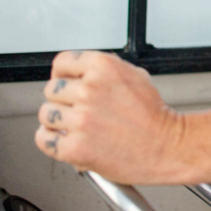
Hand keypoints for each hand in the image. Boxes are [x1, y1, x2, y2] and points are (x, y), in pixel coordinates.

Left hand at [34, 51, 184, 183]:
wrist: (166, 146)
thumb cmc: (154, 115)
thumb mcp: (134, 75)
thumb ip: (104, 69)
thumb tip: (79, 71)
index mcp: (102, 67)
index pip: (61, 63)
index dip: (63, 75)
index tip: (66, 83)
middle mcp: (89, 90)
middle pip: (52, 89)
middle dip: (63, 99)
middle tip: (77, 108)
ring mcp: (80, 119)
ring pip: (46, 114)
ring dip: (57, 121)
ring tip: (73, 125)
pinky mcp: (75, 146)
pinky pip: (44, 139)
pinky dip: (51, 141)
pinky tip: (64, 139)